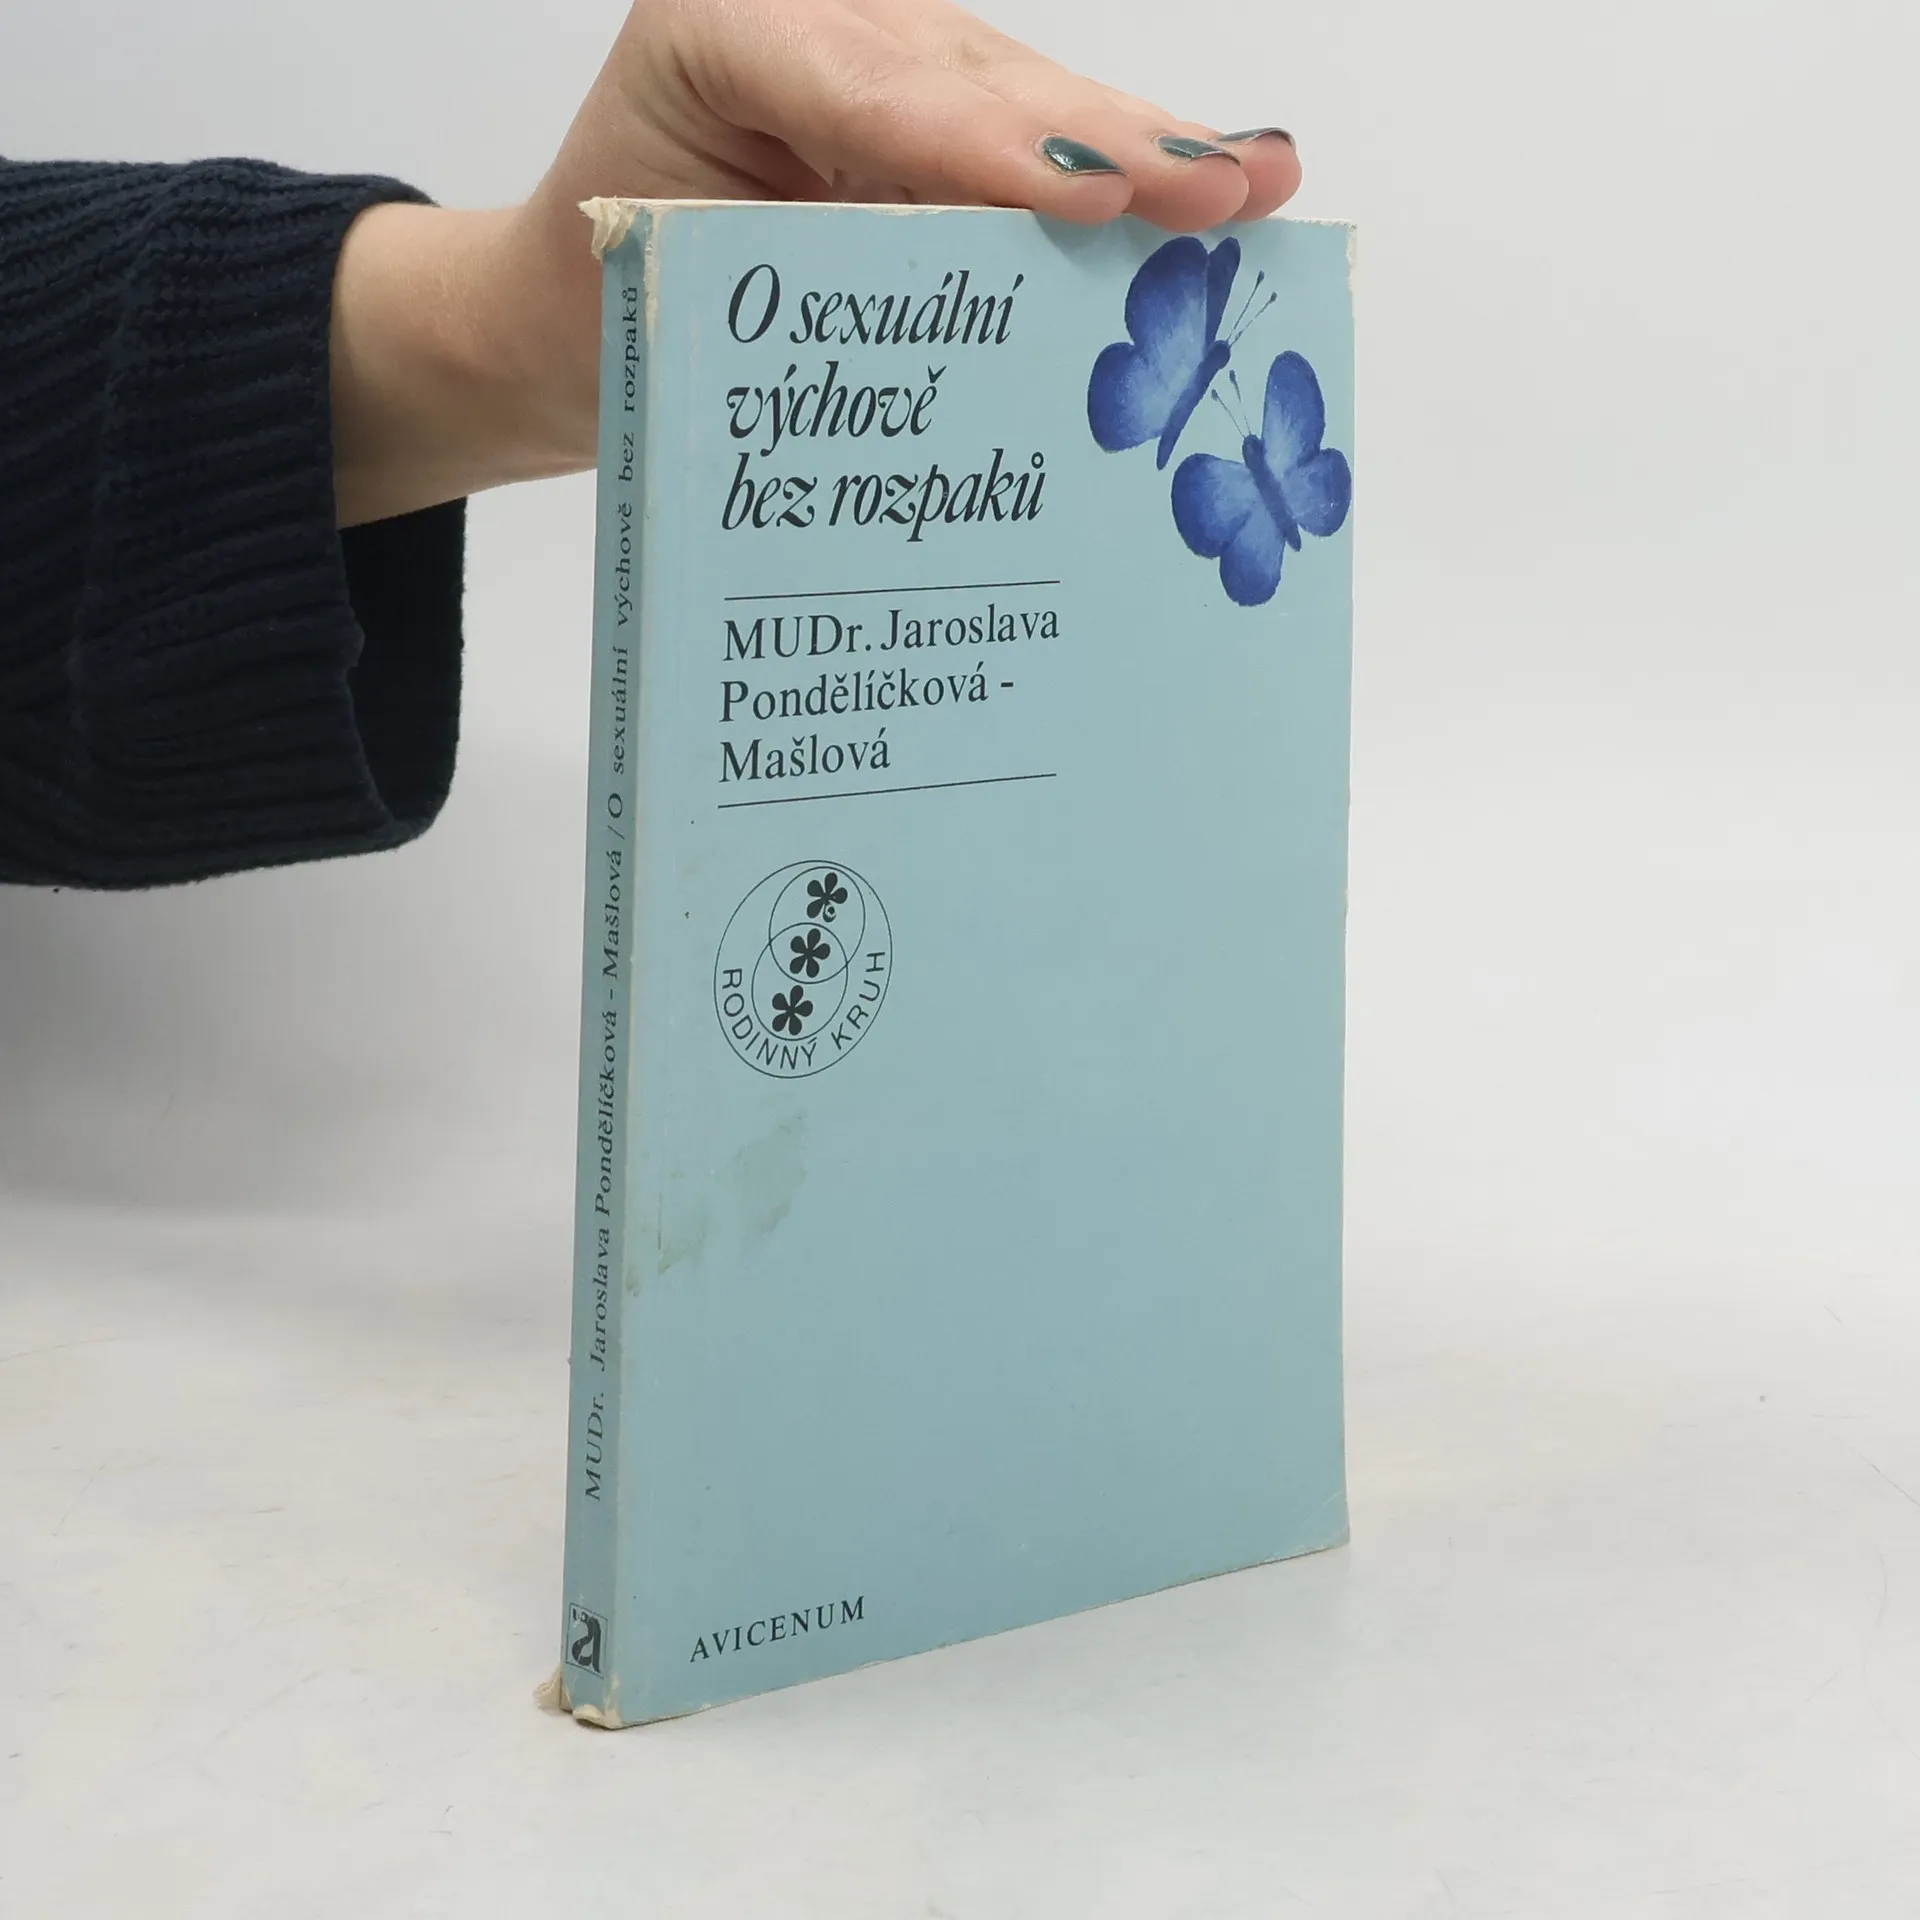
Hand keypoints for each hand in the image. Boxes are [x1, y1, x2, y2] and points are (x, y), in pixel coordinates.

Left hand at [330, 0, 1300, 526]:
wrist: (570, 304)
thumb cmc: (613, 301)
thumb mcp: (691, 298)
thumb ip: (820, 285)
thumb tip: (981, 327)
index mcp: (721, 33)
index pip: (874, 94)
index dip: (989, 148)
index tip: (1081, 199)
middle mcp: (811, 20)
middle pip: (979, 81)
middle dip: (1106, 144)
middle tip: (1217, 191)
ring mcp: (878, 53)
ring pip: (1027, 96)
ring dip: (1146, 151)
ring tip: (1255, 182)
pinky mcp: (922, 106)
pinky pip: (1027, 130)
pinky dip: (1121, 166)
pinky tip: (1219, 173)